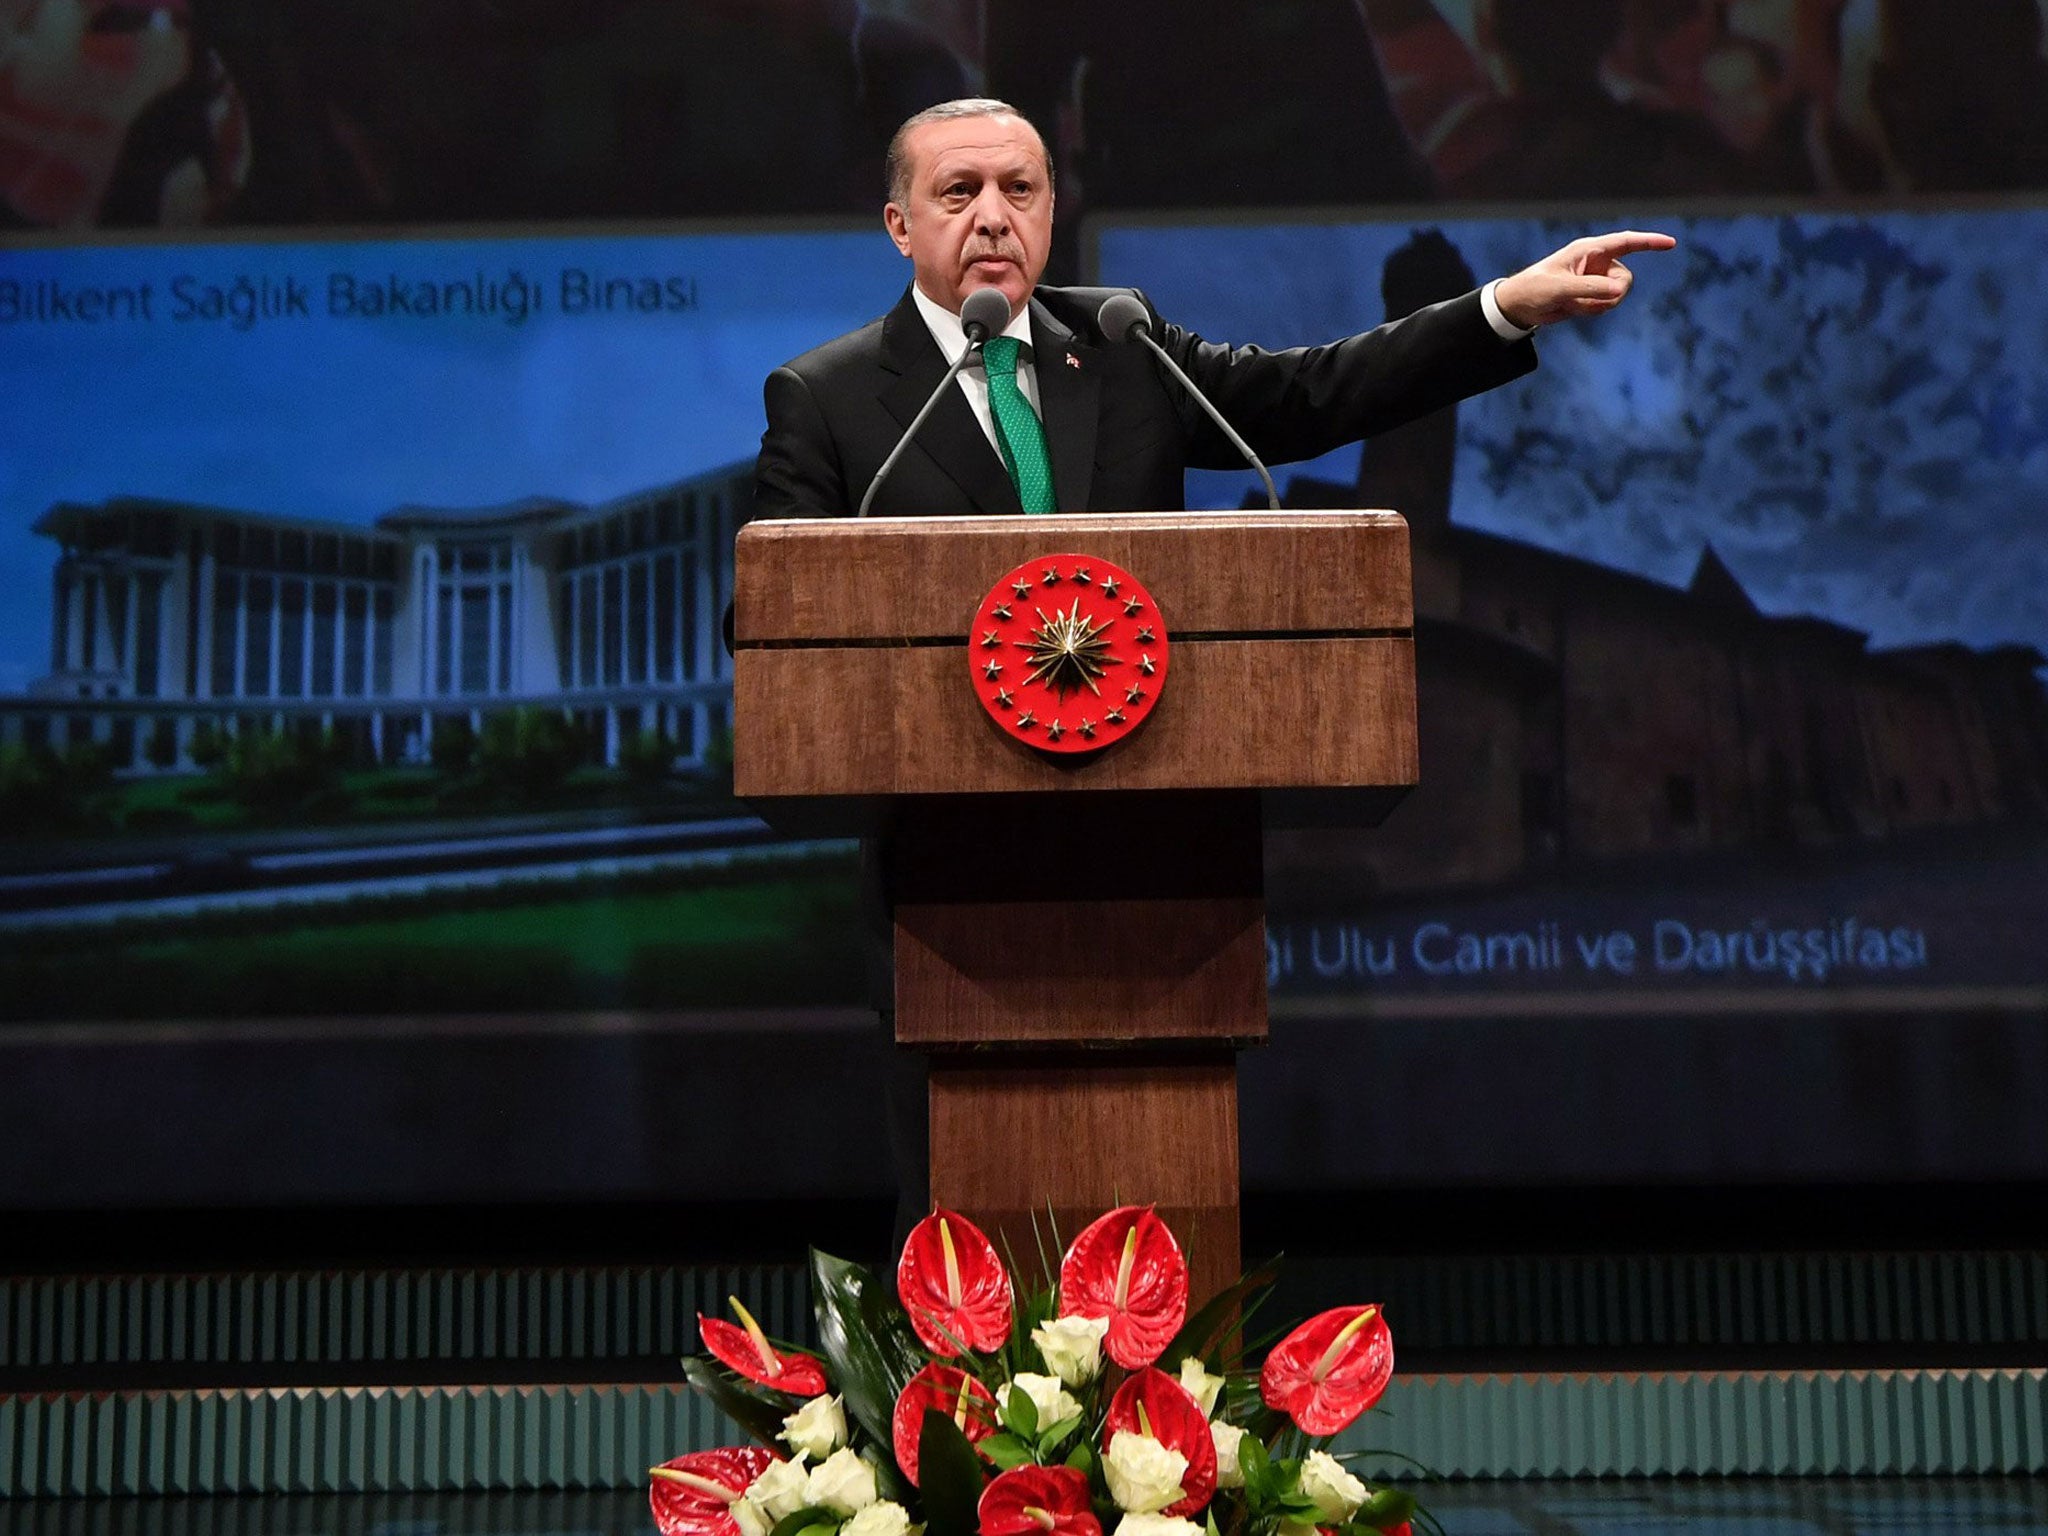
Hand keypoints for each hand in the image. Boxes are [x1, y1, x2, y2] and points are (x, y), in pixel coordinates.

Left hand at [1493, 231, 1677, 328]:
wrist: (1519, 307)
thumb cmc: (1534, 289)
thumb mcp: (1560, 288)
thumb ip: (1591, 288)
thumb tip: (1620, 289)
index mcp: (1589, 250)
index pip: (1626, 242)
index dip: (1649, 242)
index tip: (1671, 243)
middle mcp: (1595, 262)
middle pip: (1625, 279)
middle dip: (1611, 293)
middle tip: (1586, 299)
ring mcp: (1595, 279)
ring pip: (1617, 294)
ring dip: (1597, 304)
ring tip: (1571, 303)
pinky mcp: (1591, 295)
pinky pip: (1605, 305)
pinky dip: (1591, 311)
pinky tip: (1572, 308)